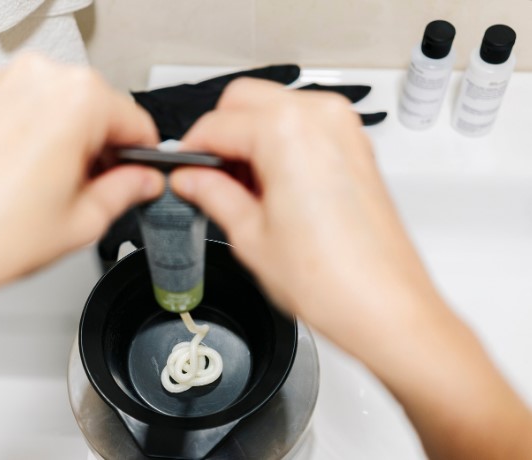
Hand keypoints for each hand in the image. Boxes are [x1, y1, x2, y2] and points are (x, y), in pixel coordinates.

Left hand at [0, 54, 164, 323]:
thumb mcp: (84, 220)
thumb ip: (128, 190)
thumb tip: (144, 180)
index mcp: (75, 100)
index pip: (136, 121)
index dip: (141, 157)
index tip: (138, 178)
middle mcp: (39, 79)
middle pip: (101, 109)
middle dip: (105, 149)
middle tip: (93, 192)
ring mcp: (5, 84)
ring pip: (67, 107)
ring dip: (74, 142)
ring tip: (55, 189)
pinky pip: (34, 109)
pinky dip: (43, 135)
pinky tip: (31, 177)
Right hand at [170, 78, 435, 350]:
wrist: (386, 307)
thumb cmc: (332, 280)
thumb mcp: (250, 236)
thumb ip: (213, 194)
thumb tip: (190, 179)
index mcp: (286, 131)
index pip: (217, 124)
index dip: (191, 149)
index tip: (182, 172)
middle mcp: (319, 117)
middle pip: (245, 100)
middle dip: (221, 134)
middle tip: (208, 179)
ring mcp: (343, 129)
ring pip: (275, 108)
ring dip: (250, 138)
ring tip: (241, 190)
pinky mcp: (355, 147)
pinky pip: (304, 125)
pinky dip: (279, 143)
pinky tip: (270, 186)